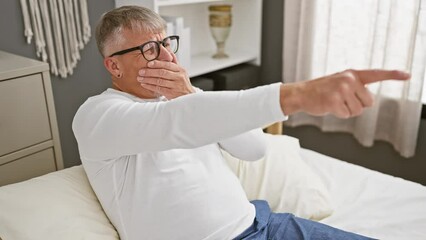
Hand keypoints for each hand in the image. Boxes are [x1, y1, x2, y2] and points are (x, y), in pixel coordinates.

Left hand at [137, 53, 194, 99]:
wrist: (188, 97)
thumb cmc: (183, 84)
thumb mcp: (181, 72)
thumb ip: (174, 62)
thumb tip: (169, 51)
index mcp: (181, 70)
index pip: (168, 65)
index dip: (157, 64)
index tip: (148, 63)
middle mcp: (179, 77)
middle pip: (162, 72)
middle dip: (150, 72)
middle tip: (141, 71)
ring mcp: (175, 86)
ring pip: (159, 81)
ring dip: (148, 79)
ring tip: (140, 78)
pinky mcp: (171, 94)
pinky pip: (158, 89)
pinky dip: (150, 86)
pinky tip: (144, 84)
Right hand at [280, 69, 410, 117]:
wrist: (301, 93)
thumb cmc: (322, 90)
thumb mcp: (340, 82)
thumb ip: (356, 87)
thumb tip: (369, 102)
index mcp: (352, 74)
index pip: (376, 74)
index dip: (393, 75)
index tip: (408, 75)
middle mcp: (349, 79)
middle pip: (368, 102)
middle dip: (357, 105)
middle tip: (341, 99)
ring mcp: (341, 89)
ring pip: (357, 110)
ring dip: (346, 110)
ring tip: (334, 102)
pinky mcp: (334, 101)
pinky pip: (346, 115)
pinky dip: (338, 114)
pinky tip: (329, 106)